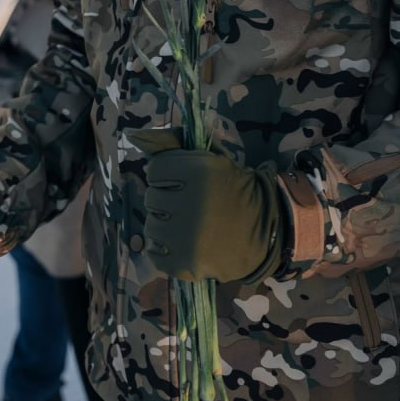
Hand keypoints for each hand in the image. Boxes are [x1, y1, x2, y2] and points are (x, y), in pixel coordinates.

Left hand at [136, 130, 283, 284]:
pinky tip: (180, 243)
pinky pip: (154, 253)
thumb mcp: (215, 159)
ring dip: (163, 224)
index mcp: (198, 172)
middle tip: (183, 204)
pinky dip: (163, 249)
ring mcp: (186, 238)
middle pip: (151, 198)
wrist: (263, 231)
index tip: (176, 180)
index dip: (164, 174)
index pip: (155, 169)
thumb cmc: (234, 190)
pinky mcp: (185, 264)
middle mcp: (190, 204)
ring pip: (150, 226)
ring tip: (183, 224)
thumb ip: (179, 146)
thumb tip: (136, 136)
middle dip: (164, 199)